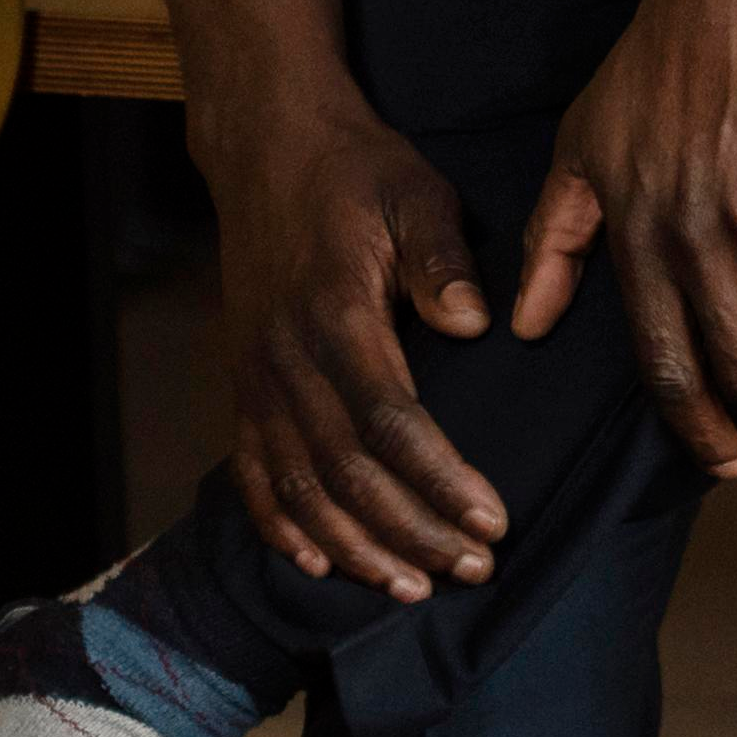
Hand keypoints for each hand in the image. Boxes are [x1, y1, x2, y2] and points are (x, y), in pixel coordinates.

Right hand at [199, 87, 511, 601]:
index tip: (493, 521)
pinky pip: (253, 472)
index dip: (440, 481)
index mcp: (335, 318)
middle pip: (349, 474)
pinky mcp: (243, 383)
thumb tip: (478, 324)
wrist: (267, 149)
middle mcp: (286, 362)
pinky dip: (280, 525)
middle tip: (474, 570)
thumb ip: (442, 257)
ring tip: (412, 587)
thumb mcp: (414, 192)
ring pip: (301, 488)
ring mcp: (256, 378)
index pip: (392, 423)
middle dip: (412, 532)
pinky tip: (316, 563)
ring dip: (355, 547)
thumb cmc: (356, 171)